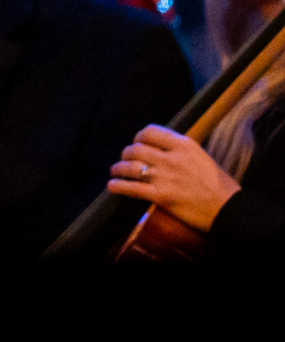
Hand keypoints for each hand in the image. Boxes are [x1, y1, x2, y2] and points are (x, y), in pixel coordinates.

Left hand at [108, 124, 240, 232]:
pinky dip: (117, 186)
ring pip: (129, 167)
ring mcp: (165, 177)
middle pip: (135, 149)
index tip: (138, 143)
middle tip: (125, 159)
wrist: (228, 209)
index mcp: (185, 145)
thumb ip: (181, 151)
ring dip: (118, 169)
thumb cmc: (219, 185)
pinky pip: (130, 188)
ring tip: (115, 171)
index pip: (150, 132)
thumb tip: (161, 148)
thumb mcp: (202, 157)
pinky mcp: (160, 195)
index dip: (139, 137)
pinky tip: (112, 186)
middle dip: (126, 154)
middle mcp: (172, 158)